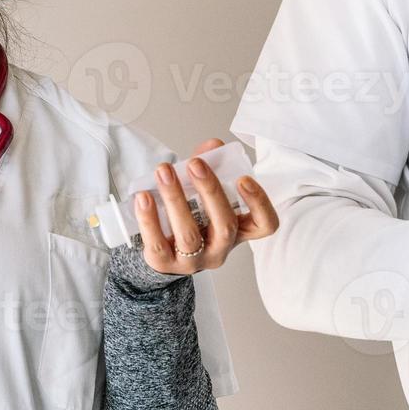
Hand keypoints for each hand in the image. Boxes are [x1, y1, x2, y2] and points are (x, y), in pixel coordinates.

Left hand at [133, 138, 278, 275]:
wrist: (162, 251)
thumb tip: (212, 145)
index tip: (243, 178)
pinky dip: (150, 218)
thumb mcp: (202, 194)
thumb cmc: (190, 218)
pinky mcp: (165, 264)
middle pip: (225, 226)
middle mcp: (220, 249)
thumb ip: (208, 168)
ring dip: (176, 199)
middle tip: (195, 164)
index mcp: (237, 231)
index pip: (264, 224)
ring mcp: (193, 261)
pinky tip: (144, 197)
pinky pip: (157, 244)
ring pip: (189, 235)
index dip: (259, 203)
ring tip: (164, 172)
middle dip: (210, 191)